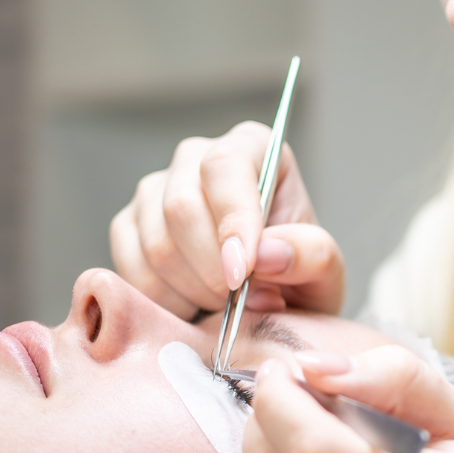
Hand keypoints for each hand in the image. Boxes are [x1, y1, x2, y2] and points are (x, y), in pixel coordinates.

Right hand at [110, 122, 344, 319]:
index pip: (225, 166)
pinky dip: (165, 302)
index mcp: (252, 146)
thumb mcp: (326, 271)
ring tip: (225, 304)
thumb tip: (266, 253)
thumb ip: (310, 255)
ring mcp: (154, 191)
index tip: (244, 274)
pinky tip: (196, 306)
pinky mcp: (128, 228)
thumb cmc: (298, 276)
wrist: (270, 303)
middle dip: (211, 269)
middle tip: (240, 301)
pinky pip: (132, 269)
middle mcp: (196, 158)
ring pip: (155, 243)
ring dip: (193, 291)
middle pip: (180, 205)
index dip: (232, 220)